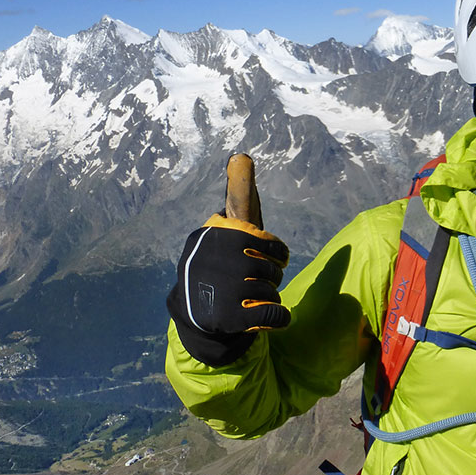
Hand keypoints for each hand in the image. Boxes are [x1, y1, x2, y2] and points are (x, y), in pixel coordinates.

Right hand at [167, 154, 290, 364]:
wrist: (196, 314)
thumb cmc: (223, 263)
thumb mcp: (230, 228)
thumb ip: (240, 194)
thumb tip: (241, 156)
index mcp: (216, 234)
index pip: (261, 240)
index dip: (273, 252)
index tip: (267, 258)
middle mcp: (215, 258)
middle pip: (272, 267)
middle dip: (269, 276)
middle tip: (250, 282)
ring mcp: (221, 288)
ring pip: (272, 291)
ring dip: (268, 297)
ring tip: (245, 299)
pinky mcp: (228, 317)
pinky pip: (276, 315)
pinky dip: (279, 318)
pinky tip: (265, 317)